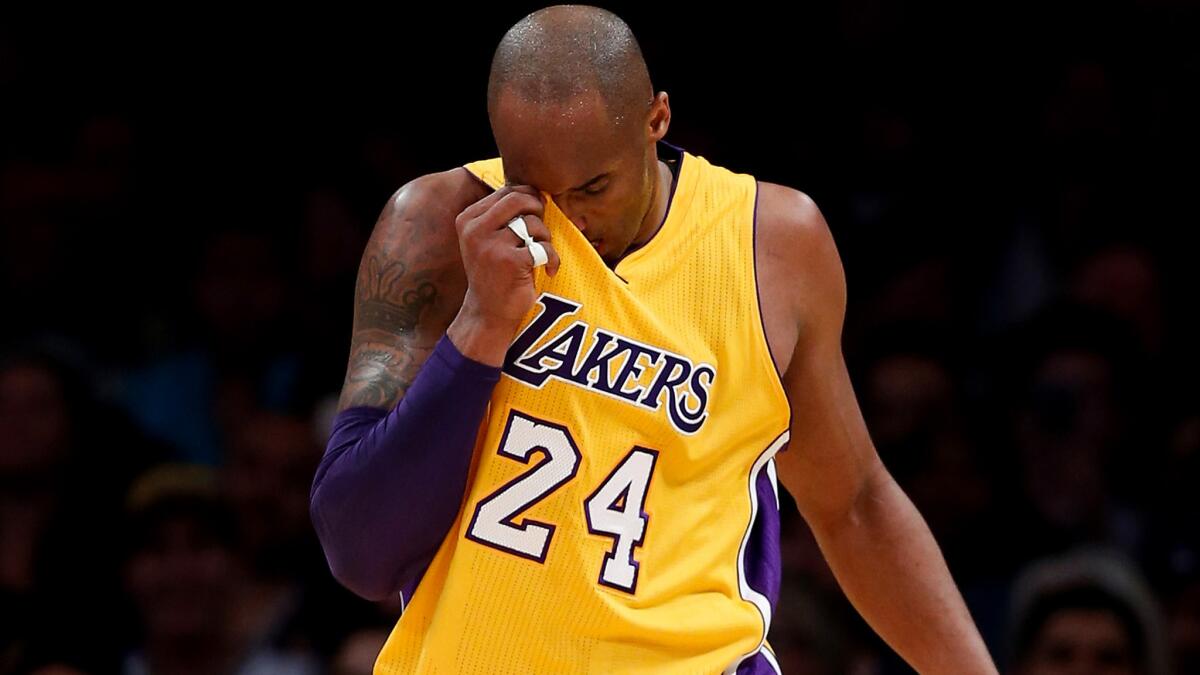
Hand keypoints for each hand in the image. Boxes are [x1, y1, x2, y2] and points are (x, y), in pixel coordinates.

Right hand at [447, 185, 560, 365]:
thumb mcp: (488, 240)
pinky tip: (548, 270)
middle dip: (538, 208)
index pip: (505, 192)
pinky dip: (552, 258)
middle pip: (518, 199)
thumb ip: (505, 216)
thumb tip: (543, 193)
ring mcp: (491, 245)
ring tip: (540, 255)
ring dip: (545, 238)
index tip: (538, 212)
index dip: (528, 197)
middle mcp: (475, 229)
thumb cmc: (494, 274)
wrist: (487, 314)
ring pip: (532, 223)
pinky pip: (543, 247)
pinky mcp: (510, 261)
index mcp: (468, 219)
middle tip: (542, 228)